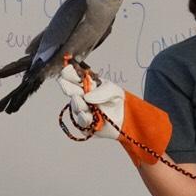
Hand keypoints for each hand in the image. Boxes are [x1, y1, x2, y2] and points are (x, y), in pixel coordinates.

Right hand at [56, 63, 172, 166]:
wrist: (126, 118)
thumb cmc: (117, 101)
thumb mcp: (113, 90)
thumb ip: (101, 91)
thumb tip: (86, 96)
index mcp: (85, 84)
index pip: (71, 76)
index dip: (68, 73)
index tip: (68, 71)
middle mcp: (80, 96)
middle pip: (68, 89)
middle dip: (69, 88)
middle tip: (76, 90)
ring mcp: (81, 110)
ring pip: (75, 106)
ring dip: (79, 104)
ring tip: (86, 103)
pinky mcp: (85, 124)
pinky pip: (81, 121)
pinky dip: (84, 117)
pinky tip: (88, 115)